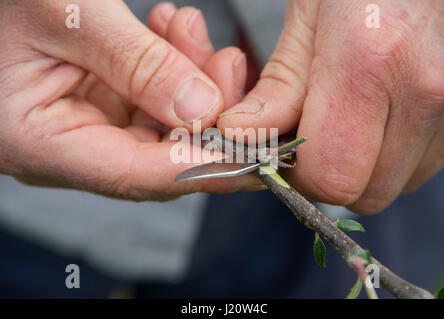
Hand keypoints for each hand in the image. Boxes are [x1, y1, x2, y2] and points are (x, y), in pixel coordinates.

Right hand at [0, 1, 258, 200]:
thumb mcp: (69, 15)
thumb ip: (139, 66)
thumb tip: (203, 113)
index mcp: (42, 143)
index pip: (138, 175)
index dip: (204, 170)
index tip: (259, 157)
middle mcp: (64, 147)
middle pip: (157, 153)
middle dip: (205, 112)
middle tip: (228, 63)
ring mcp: (80, 125)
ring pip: (159, 125)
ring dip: (189, 81)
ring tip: (191, 30)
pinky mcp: (95, 102)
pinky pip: (146, 99)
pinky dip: (168, 69)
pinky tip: (173, 32)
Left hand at [217, 0, 443, 213]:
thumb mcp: (306, 20)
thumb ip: (278, 88)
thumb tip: (243, 137)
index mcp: (370, 63)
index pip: (330, 176)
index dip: (296, 177)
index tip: (281, 155)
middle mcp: (424, 92)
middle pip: (362, 193)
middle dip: (326, 179)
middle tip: (308, 143)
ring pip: (392, 186)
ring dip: (359, 171)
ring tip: (344, 125)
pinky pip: (416, 168)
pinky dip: (386, 159)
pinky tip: (374, 121)